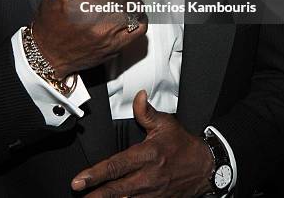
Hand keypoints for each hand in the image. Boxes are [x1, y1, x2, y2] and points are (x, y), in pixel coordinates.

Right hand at [33, 0, 148, 78]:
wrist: (47, 53)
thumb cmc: (50, 17)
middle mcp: (89, 12)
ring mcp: (103, 31)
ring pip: (133, 6)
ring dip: (131, 0)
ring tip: (119, 1)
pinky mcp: (113, 45)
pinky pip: (139, 26)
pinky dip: (139, 17)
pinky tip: (130, 14)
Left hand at [71, 90, 213, 197]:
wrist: (205, 167)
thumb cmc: (183, 145)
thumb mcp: (166, 123)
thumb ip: (146, 112)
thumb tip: (138, 96)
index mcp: (148, 155)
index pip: (116, 166)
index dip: (96, 174)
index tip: (80, 180)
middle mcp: (148, 177)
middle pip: (116, 189)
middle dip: (95, 194)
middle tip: (78, 194)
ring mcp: (153, 193)